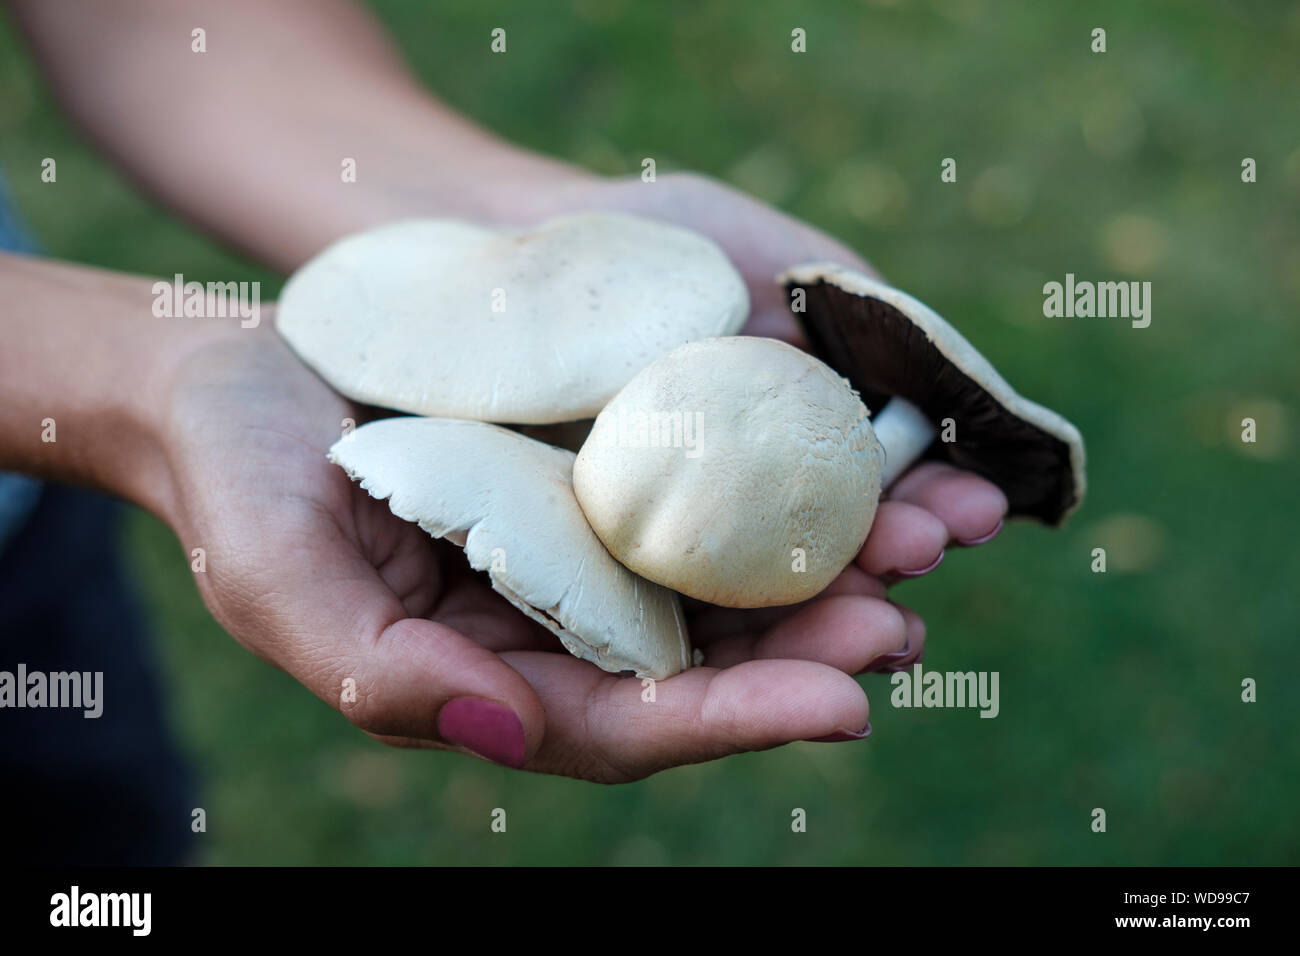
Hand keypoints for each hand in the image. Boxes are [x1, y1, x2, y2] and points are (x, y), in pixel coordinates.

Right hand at [161, 202, 1003, 783]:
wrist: (231, 373)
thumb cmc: (236, 478)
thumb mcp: (278, 576)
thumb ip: (378, 667)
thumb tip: (507, 728)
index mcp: (493, 674)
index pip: (627, 724)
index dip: (734, 723)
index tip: (844, 704)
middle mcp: (556, 618)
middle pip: (703, 660)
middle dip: (808, 650)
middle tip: (905, 620)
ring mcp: (584, 537)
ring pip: (722, 574)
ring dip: (820, 566)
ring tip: (918, 541)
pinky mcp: (597, 457)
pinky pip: (700, 475)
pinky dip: (775, 473)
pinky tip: (848, 453)